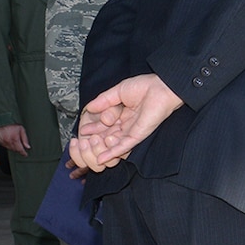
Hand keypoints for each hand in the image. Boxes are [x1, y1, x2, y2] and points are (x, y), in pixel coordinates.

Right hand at [0, 124, 30, 156]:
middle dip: (19, 150)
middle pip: (15, 150)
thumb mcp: (22, 130)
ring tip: (16, 143)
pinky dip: (8, 146)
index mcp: (14, 139)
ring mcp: (3, 141)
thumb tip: (27, 146)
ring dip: (14, 148)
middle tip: (22, 148)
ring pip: (9, 149)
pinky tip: (10, 142)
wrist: (2, 120)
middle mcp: (8, 141)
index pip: (20, 149)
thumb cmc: (12, 123)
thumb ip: (25, 139)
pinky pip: (5, 146)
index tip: (25, 154)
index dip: (23, 153)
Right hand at [68, 74, 183, 172]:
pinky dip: (113, 153)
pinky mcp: (138, 135)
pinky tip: (101, 158)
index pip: (104, 125)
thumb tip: (89, 108)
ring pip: (113, 143)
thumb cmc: (145, 86)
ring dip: (100, 147)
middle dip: (94, 139)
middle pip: (107, 136)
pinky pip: (124, 146)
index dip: (93, 128)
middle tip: (82, 142)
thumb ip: (103, 101)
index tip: (83, 131)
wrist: (162, 87)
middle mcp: (127, 124)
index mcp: (123, 114)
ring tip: (88, 148)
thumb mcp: (118, 92)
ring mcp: (133, 131)